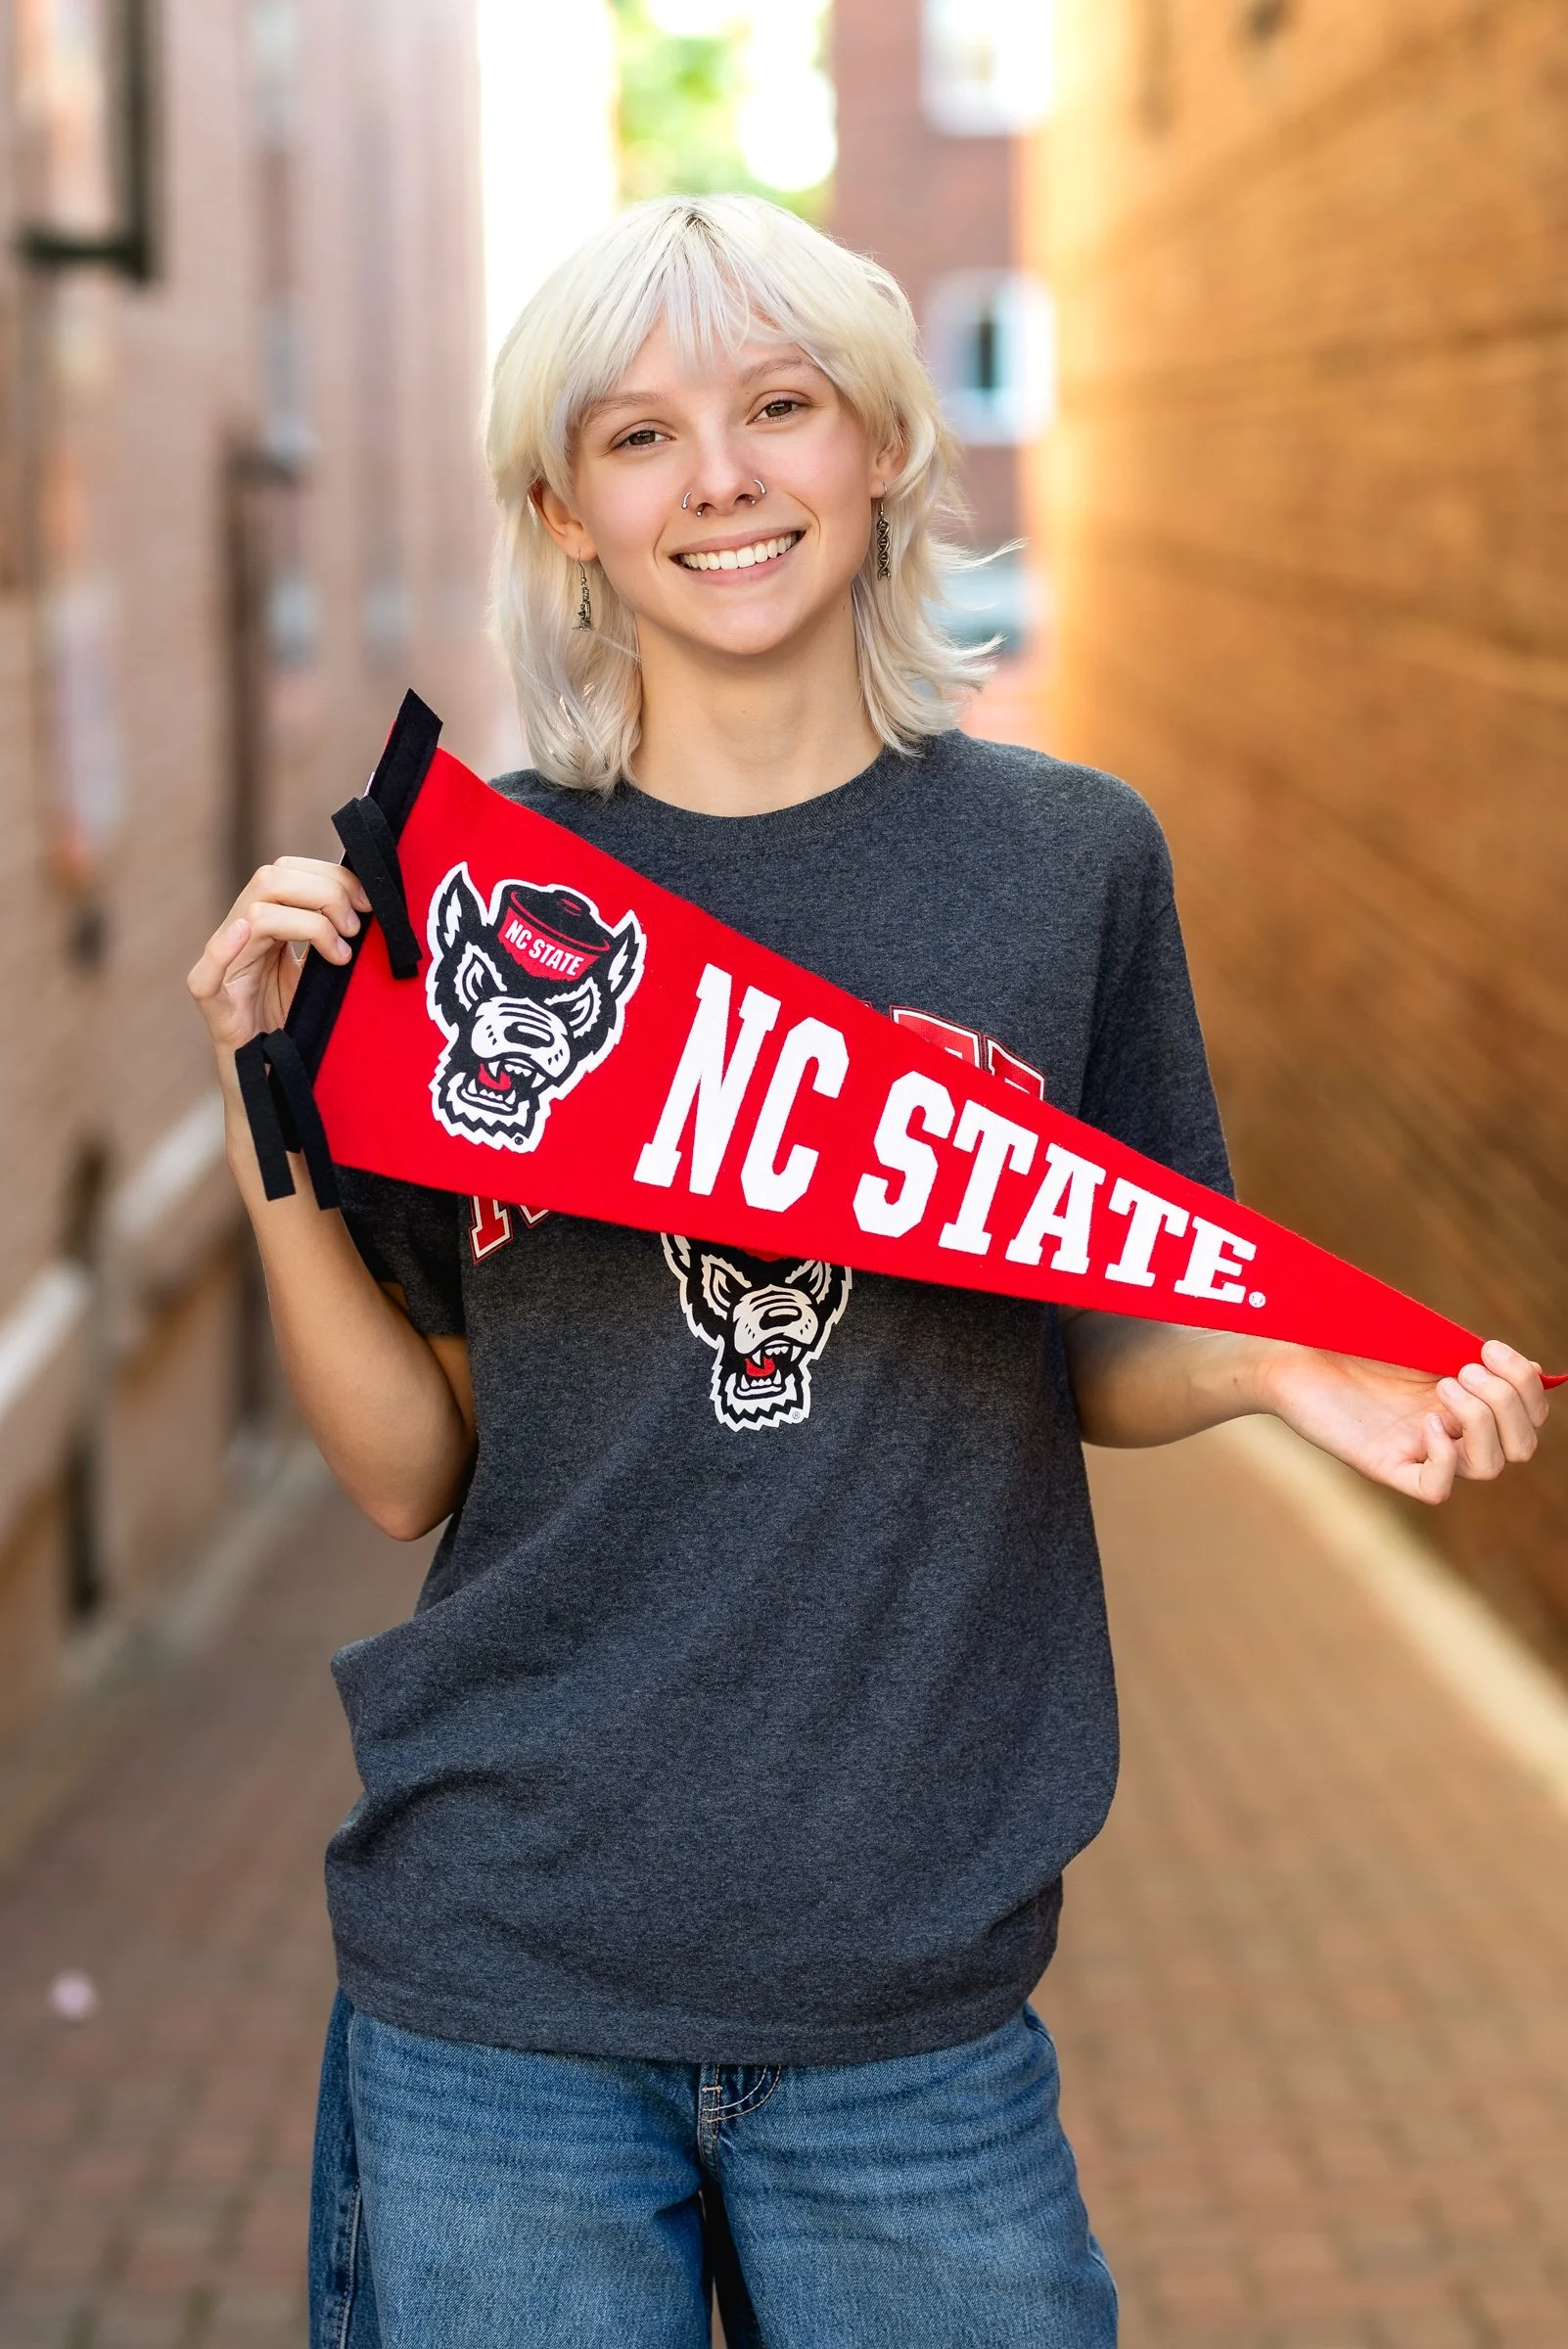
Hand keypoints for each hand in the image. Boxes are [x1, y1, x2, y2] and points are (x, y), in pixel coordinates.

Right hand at [187, 859, 370, 1055]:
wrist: (275, 1080)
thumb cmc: (299, 1026)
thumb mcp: (324, 974)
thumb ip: (335, 939)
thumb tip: (372, 907)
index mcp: (267, 924)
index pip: (289, 871)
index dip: (331, 876)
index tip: (368, 901)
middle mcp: (241, 935)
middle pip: (271, 879)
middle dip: (325, 893)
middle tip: (355, 927)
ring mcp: (224, 965)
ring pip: (256, 914)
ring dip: (309, 924)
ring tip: (340, 954)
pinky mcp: (212, 999)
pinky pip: (208, 968)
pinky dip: (227, 946)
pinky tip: (246, 933)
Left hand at [1260, 1338, 1547, 1503]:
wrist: (1285, 1350)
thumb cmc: (1342, 1335)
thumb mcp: (1412, 1333)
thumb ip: (1462, 1346)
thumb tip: (1528, 1362)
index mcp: (1462, 1396)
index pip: (1529, 1412)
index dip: (1527, 1385)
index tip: (1490, 1347)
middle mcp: (1448, 1428)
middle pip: (1522, 1444)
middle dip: (1509, 1400)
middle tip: (1464, 1368)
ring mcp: (1418, 1449)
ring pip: (1492, 1467)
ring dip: (1482, 1420)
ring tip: (1443, 1386)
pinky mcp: (1383, 1464)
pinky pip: (1437, 1488)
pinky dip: (1446, 1459)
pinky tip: (1425, 1425)